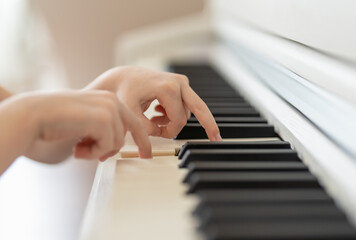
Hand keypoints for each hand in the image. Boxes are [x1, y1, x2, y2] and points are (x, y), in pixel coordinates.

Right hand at [0, 90, 151, 172]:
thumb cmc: (56, 121)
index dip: (142, 140)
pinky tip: (77, 148)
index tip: (147, 155)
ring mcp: (110, 108)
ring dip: (97, 151)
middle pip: (133, 130)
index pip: (133, 121)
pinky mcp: (104, 119)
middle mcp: (112, 101)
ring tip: (78, 148)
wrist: (35, 115)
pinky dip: (93, 152)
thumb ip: (102, 131)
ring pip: (117, 142)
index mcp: (108, 100)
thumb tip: (114, 148)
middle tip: (106, 157)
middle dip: (125, 148)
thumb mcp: (85, 124)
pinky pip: (108, 145)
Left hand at [86, 66, 220, 140]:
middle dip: (209, 125)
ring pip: (187, 111)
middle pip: (200, 108)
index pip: (178, 119)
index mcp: (168, 88)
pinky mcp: (181, 83)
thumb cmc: (126, 92)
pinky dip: (173, 113)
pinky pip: (184, 105)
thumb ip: (145, 128)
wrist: (124, 77)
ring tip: (154, 118)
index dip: (169, 132)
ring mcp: (181, 82)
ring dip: (173, 120)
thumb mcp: (130, 112)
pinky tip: (158, 111)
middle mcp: (179, 82)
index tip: (157, 134)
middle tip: (217, 138)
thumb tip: (160, 134)